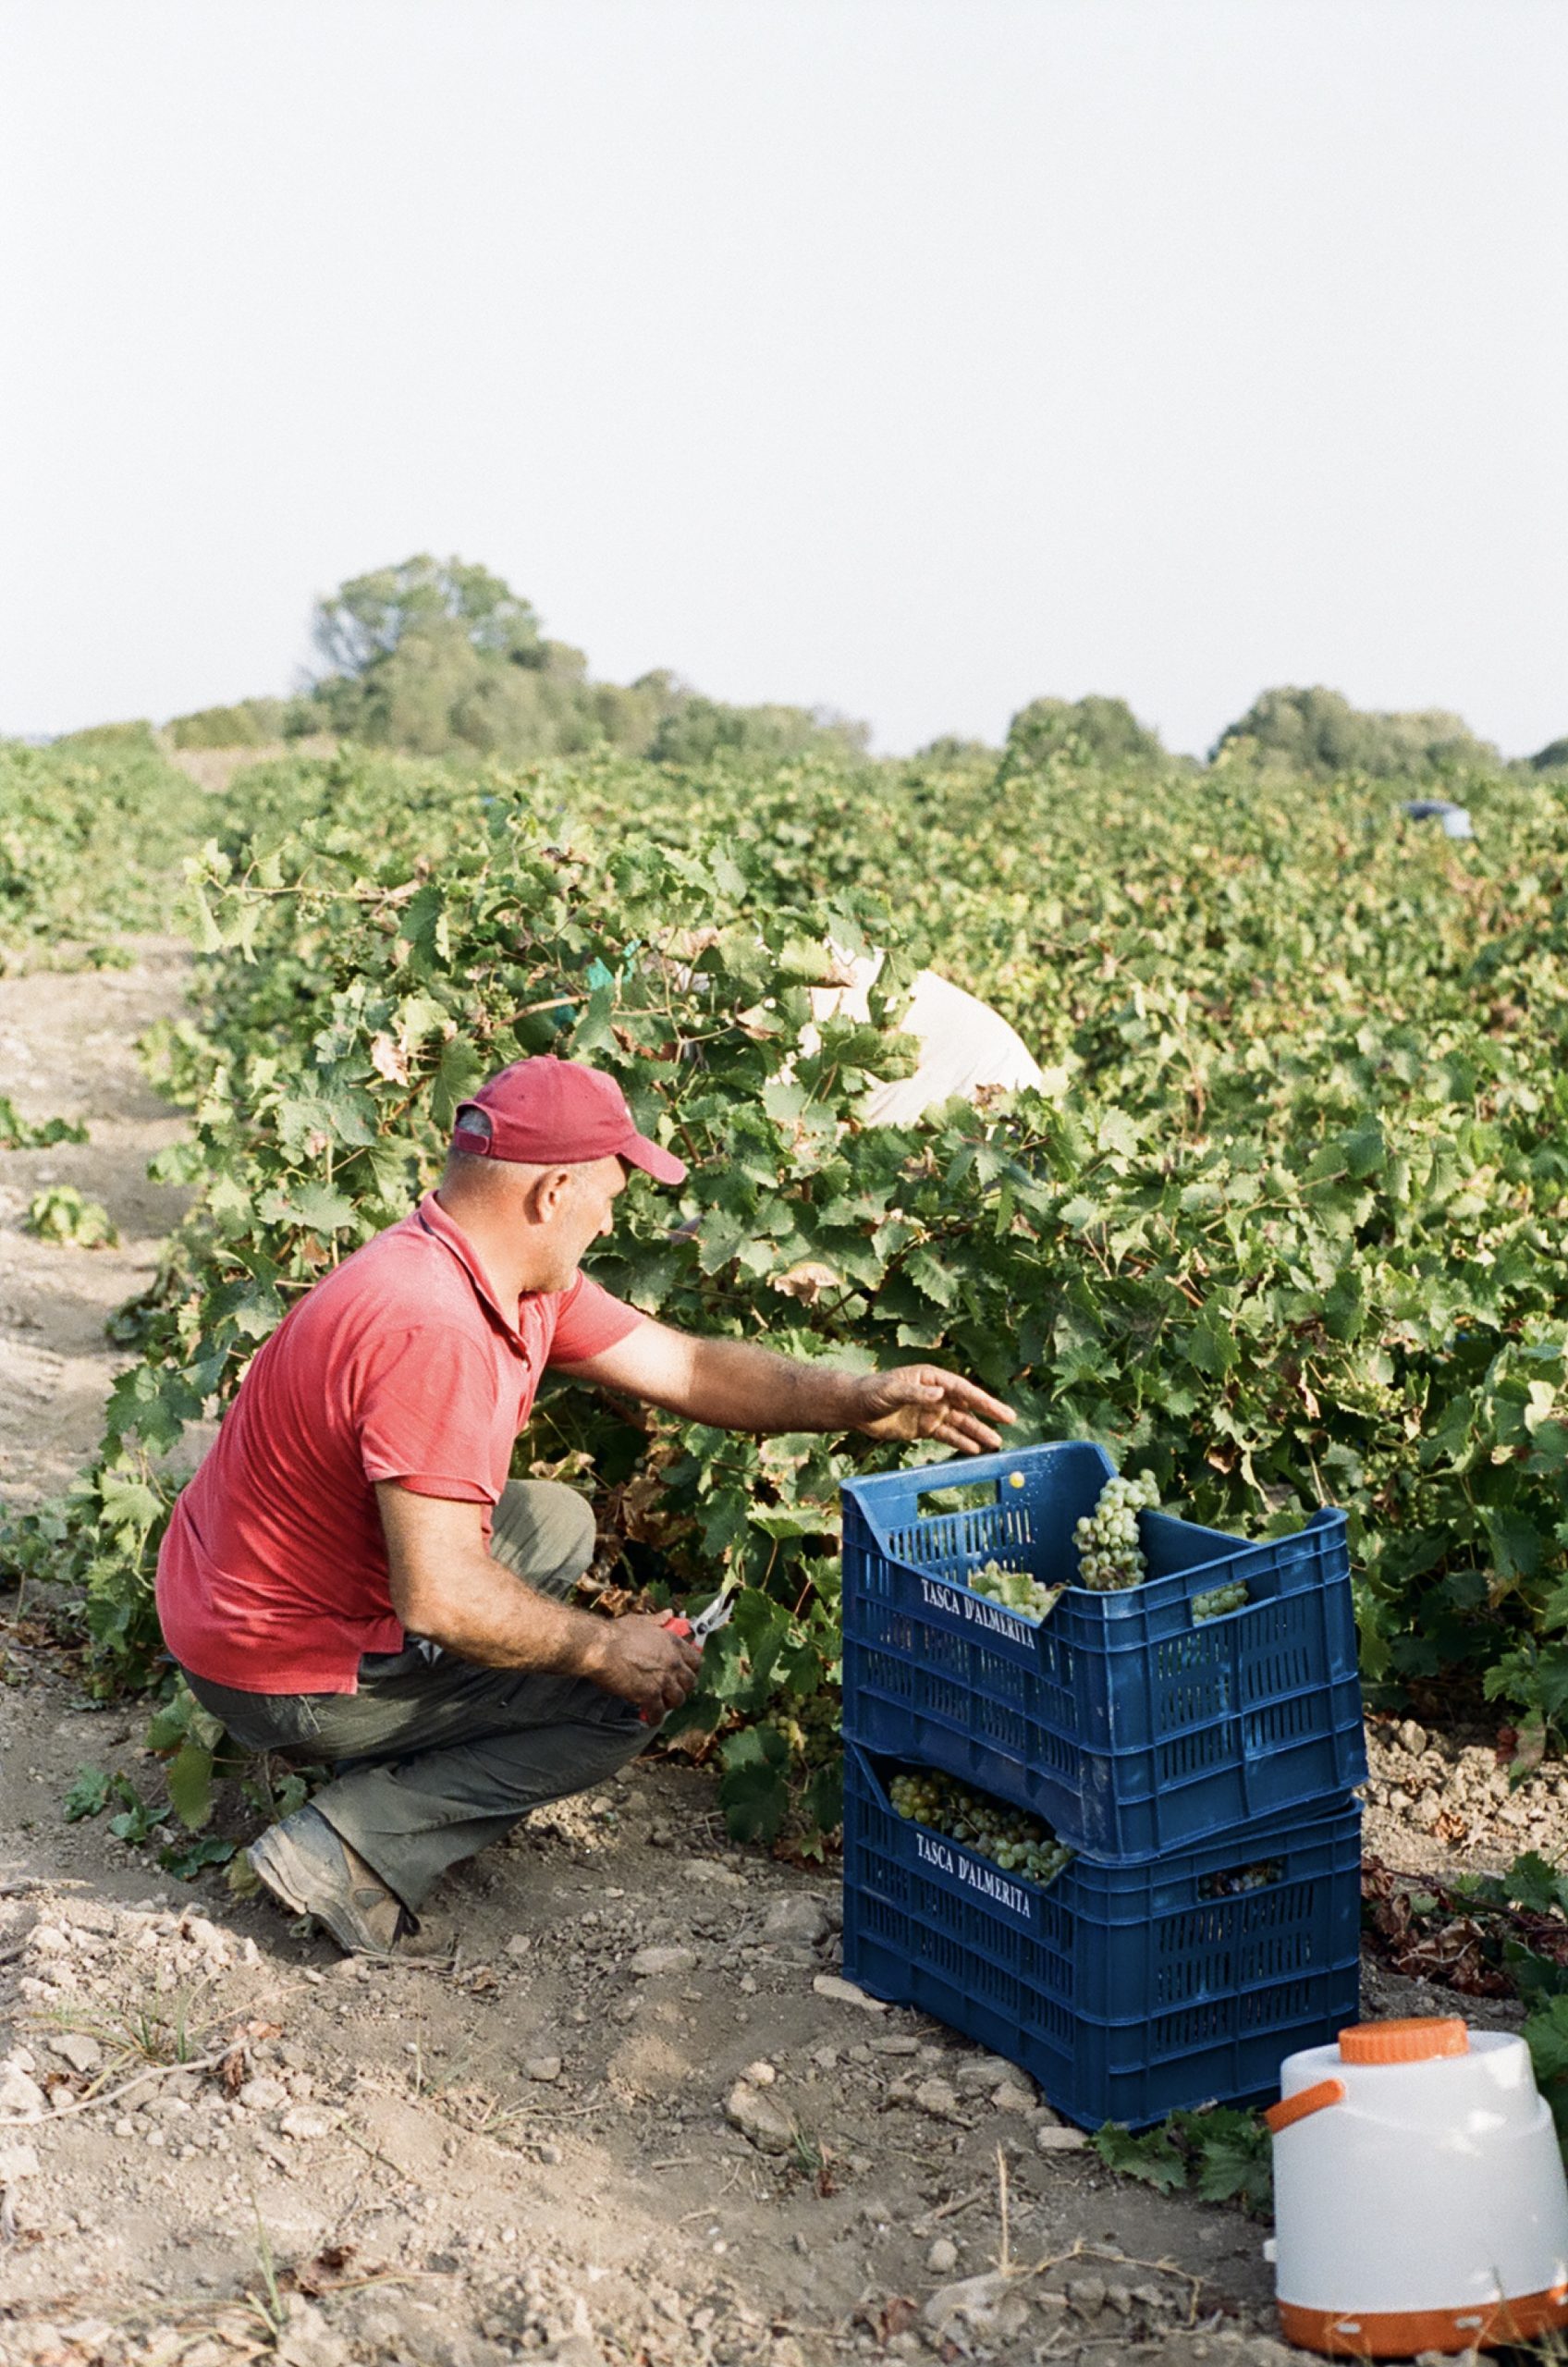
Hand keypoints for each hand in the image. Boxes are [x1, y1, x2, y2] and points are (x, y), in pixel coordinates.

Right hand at [580, 1613, 703, 1716]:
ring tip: (662, 1704)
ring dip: (670, 1703)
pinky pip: (658, 1712)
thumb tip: (668, 1614)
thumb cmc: (615, 1634)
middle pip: (690, 1682)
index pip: (696, 1660)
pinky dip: (655, 1717)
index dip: (692, 1669)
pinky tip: (650, 1717)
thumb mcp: (640, 1621)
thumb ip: (657, 1620)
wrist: (600, 1647)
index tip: (686, 1673)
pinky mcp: (649, 1694)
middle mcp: (672, 1661)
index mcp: (672, 1643)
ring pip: (678, 1699)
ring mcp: (662, 1679)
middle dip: (683, 1688)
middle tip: (673, 1690)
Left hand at [853, 1365, 1015, 1454]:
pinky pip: (947, 1436)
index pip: (962, 1389)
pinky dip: (961, 1443)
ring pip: (960, 1423)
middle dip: (989, 1413)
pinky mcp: (924, 1428)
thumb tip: (941, 1393)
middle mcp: (936, 1394)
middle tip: (1010, 1421)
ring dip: (977, 1432)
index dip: (982, 1400)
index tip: (999, 1410)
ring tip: (996, 1444)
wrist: (855, 1408)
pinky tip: (975, 1451)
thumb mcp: (892, 1391)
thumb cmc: (871, 1392)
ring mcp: (932, 1411)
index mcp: (931, 1378)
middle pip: (967, 1405)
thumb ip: (917, 1392)